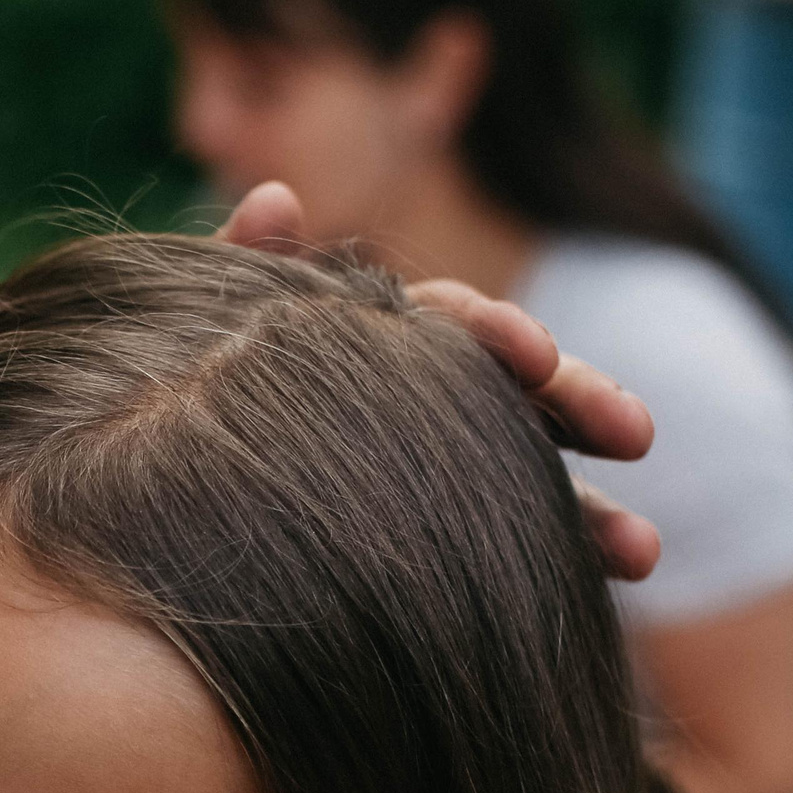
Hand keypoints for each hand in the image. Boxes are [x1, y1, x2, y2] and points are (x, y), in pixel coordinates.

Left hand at [212, 182, 660, 581]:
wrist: (150, 538)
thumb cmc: (172, 416)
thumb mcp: (193, 348)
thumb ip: (235, 279)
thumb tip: (277, 195)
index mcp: (372, 343)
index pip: (448, 324)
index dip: (490, 331)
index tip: (528, 351)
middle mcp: (420, 403)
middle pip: (515, 393)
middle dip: (579, 406)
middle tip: (637, 433)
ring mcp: (439, 479)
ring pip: (531, 484)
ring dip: (593, 515)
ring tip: (642, 556)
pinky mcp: (444, 553)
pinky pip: (514, 558)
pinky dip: (561, 573)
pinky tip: (609, 597)